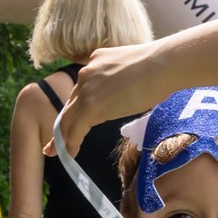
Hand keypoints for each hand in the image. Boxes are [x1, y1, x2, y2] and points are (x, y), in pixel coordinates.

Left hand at [46, 43, 166, 156]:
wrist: (163, 64)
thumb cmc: (161, 67)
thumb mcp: (135, 68)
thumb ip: (124, 79)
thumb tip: (130, 92)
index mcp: (96, 62)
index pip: (82, 90)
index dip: (76, 108)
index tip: (73, 120)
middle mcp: (86, 73)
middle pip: (70, 105)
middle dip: (61, 125)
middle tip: (53, 143)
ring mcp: (87, 89)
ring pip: (68, 119)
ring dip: (62, 138)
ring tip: (56, 152)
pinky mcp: (91, 106)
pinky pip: (75, 129)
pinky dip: (70, 144)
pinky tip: (69, 155)